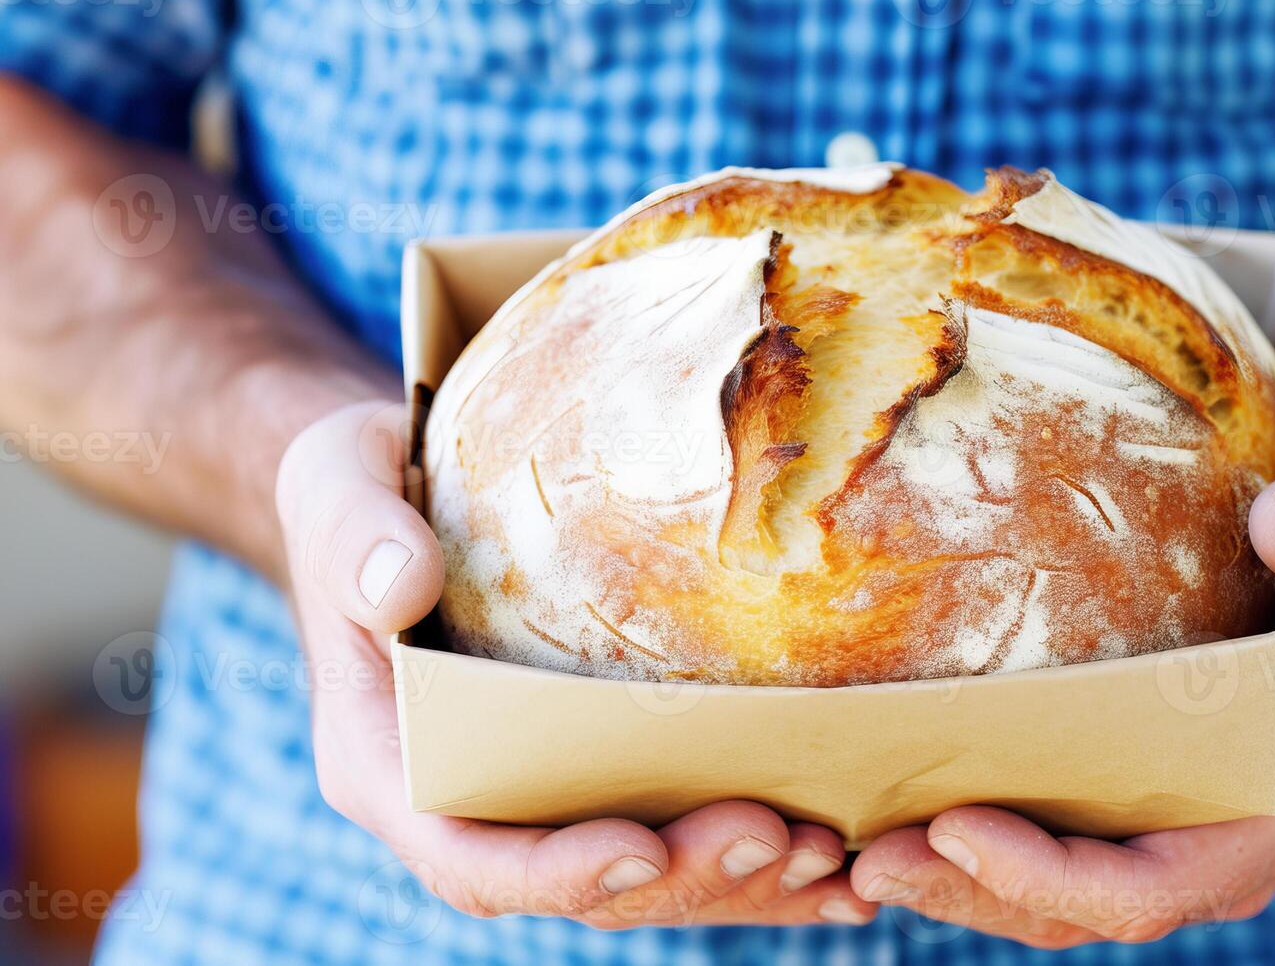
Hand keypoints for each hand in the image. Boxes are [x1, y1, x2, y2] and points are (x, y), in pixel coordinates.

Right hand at [274, 401, 877, 927]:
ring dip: (739, 883)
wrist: (395, 492)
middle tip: (780, 836)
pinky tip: (846, 856)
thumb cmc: (360, 484)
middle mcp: (468, 803)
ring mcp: (539, 795)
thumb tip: (397, 584)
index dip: (554, 871)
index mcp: (389, 764)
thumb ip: (354, 534)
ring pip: (645, 876)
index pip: (468, 855)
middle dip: (681, 878)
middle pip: (579, 883)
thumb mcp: (335, 483)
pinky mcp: (599, 770)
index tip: (642, 846)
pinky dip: (760, 861)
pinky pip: (680, 832)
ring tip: (834, 856)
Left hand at [848, 409, 1274, 946]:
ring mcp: (1185, 827)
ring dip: (961, 884)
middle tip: (872, 859)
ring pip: (1061, 897)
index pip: (1168, 883)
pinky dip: (975, 843)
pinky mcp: (1136, 798)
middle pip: (1093, 908)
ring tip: (858, 854)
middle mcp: (1239, 839)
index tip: (956, 824)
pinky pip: (1051, 846)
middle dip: (980, 893)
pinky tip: (888, 806)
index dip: (1057, 876)